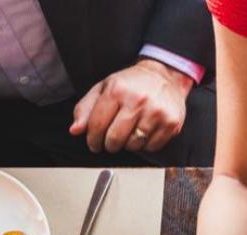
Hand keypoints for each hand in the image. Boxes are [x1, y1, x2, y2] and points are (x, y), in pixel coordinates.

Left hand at [69, 59, 192, 154]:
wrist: (165, 75)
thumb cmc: (132, 83)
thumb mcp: (104, 88)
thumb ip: (85, 109)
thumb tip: (75, 130)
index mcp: (117, 90)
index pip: (97, 125)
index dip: (92, 139)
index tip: (94, 143)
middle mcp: (137, 101)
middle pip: (115, 139)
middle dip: (109, 145)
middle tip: (110, 142)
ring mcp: (156, 113)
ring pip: (133, 145)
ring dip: (128, 144)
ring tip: (129, 133)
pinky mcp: (171, 124)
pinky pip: (152, 147)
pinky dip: (145, 145)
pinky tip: (143, 133)